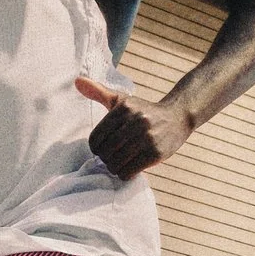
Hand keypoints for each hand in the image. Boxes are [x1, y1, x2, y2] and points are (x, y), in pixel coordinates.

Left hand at [75, 77, 191, 178]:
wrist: (178, 117)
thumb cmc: (143, 111)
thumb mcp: (122, 100)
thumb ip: (98, 91)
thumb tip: (77, 81)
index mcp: (124, 108)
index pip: (95, 139)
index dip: (96, 148)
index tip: (103, 148)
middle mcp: (135, 121)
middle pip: (105, 153)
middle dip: (106, 159)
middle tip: (112, 157)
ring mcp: (147, 137)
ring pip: (116, 164)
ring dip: (115, 168)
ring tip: (120, 163)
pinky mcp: (156, 153)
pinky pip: (129, 171)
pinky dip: (126, 174)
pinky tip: (130, 168)